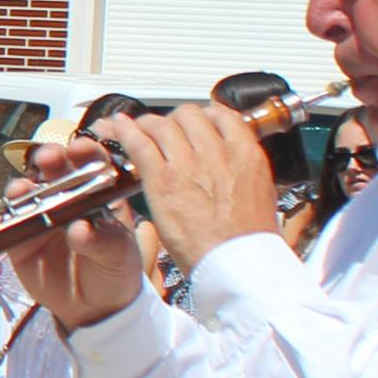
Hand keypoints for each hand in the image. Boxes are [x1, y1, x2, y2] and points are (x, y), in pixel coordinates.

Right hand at [0, 140, 154, 332]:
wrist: (97, 309)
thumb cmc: (116, 273)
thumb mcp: (120, 256)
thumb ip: (104, 242)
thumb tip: (80, 230)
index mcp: (96, 196)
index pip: (90, 165)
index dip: (84, 152)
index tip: (82, 148)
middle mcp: (65, 200)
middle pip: (55, 171)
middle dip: (50, 158)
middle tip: (50, 157)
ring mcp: (41, 218)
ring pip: (29, 191)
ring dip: (26, 183)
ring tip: (27, 187)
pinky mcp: (21, 240)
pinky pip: (11, 222)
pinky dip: (9, 212)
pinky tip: (13, 205)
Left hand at [107, 104, 280, 270]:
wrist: (236, 262)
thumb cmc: (248, 237)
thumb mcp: (261, 191)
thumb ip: (243, 168)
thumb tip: (233, 160)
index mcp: (245, 154)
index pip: (221, 115)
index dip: (202, 116)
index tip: (193, 123)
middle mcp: (217, 152)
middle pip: (188, 115)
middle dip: (173, 119)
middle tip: (163, 129)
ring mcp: (188, 163)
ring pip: (161, 125)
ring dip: (146, 124)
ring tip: (137, 128)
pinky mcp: (162, 180)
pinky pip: (139, 143)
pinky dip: (126, 132)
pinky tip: (117, 128)